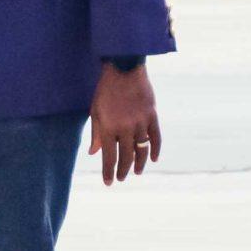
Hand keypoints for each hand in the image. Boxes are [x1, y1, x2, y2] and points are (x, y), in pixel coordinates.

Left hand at [89, 61, 161, 184]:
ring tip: (137, 172)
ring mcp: (140, 122)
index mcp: (108, 127)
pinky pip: (156, 137)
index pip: (109, 157)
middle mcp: (125, 127)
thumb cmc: (106, 90)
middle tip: (121, 178)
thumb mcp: (96, 111)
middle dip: (123, 170)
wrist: (124, 68)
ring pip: (141, 149)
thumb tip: (94, 153)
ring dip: (139, 163)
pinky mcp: (152, 115)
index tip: (108, 182)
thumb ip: (96, 134)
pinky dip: (156, 149)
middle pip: (126, 156)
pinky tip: (153, 159)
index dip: (108, 172)